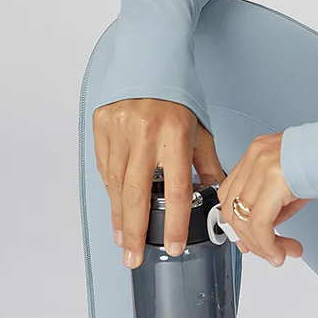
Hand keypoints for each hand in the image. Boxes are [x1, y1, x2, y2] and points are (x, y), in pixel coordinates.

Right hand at [92, 98, 224, 268]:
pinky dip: (112, 191)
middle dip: (133, 231)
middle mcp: (143, 132)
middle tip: (132, 258)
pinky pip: (105, 167)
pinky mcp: (101, 125)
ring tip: (123, 241)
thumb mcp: (199, 130)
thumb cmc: (178, 96)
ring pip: (116, 184)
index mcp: (174, 134)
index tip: (171, 246)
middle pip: (135, 194)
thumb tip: (217, 199)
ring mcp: (118, 128)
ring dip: (119, 217)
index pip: (175, 189)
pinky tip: (117, 209)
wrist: (150, 58)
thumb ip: (206, 166)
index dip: (172, 222)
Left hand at [218, 132, 307, 267]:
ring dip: (261, 246)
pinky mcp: (275, 179)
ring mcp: (262, 166)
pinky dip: (268, 244)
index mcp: (257, 153)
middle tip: (269, 253)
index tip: (250, 241)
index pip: (230, 193)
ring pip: (243, 220)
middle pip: (232, 209)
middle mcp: (256, 156)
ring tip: (280, 254)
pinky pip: (260, 222)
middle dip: (249, 240)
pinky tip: (281, 251)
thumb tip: (269, 228)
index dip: (236, 223)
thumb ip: (276, 203)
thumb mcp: (295, 182)